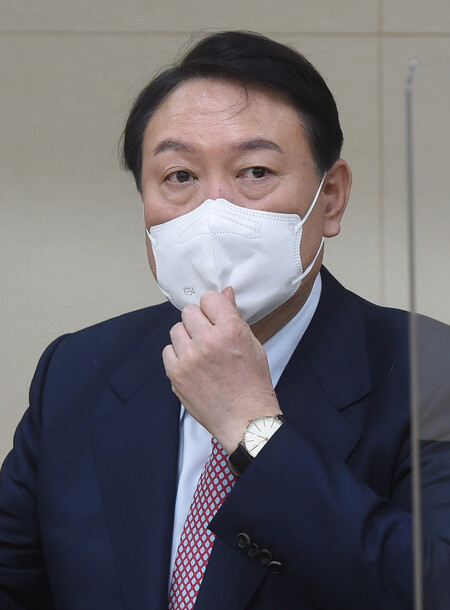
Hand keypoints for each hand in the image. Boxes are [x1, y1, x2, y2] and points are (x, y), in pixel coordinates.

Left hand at [162, 287, 280, 453]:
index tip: (216, 317)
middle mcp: (207, 341)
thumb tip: (224, 291)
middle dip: (199, 321)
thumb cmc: (253, 383)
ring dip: (187, 337)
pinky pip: (168, 351)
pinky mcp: (176, 374)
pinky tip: (192, 365)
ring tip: (200, 352)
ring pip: (176, 330)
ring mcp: (189, 359)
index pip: (209, 298)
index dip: (213, 308)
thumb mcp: (252, 344)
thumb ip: (234, 316)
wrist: (245, 419)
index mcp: (230, 330)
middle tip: (208, 336)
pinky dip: (178, 356)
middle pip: (189, 312)